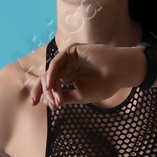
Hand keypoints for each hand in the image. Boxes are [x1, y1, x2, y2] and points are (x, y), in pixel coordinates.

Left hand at [21, 43, 143, 108]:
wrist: (118, 72)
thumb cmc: (104, 84)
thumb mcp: (80, 95)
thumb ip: (64, 97)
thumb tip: (49, 103)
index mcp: (70, 77)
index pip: (52, 85)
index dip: (46, 95)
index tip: (44, 106)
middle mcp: (68, 67)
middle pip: (48, 77)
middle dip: (42, 90)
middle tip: (38, 102)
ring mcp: (69, 59)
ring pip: (51, 71)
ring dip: (49, 85)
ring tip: (51, 97)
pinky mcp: (71, 50)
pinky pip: (56, 63)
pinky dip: (52, 74)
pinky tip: (51, 85)